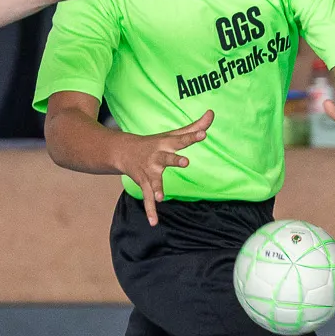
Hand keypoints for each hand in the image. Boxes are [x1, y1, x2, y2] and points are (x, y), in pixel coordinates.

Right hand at [120, 110, 213, 225]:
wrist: (123, 151)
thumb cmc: (155, 142)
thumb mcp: (173, 134)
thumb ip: (194, 126)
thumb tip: (212, 113)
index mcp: (166, 144)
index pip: (182, 139)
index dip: (193, 136)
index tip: (203, 134)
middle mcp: (157, 157)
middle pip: (167, 158)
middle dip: (175, 160)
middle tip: (186, 162)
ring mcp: (149, 171)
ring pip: (154, 180)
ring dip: (156, 188)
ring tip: (160, 197)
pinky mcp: (144, 183)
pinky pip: (147, 198)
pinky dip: (150, 210)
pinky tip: (154, 222)